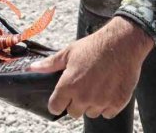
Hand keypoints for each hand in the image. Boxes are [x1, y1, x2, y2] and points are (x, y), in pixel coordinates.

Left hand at [28, 17, 153, 118]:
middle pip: (73, 112)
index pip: (55, 107)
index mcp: (69, 85)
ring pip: (91, 113)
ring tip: (98, 85)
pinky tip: (108, 89)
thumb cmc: (95, 46)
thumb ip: (50, 64)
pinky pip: (107, 113)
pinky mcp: (117, 103)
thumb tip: (32, 68)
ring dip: (92, 103)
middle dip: (76, 102)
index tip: (63, 96)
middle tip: (84, 86)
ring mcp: (101, 101)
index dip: (58, 101)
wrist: (123, 43)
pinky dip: (108, 104)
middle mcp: (84, 97)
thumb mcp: (70, 52)